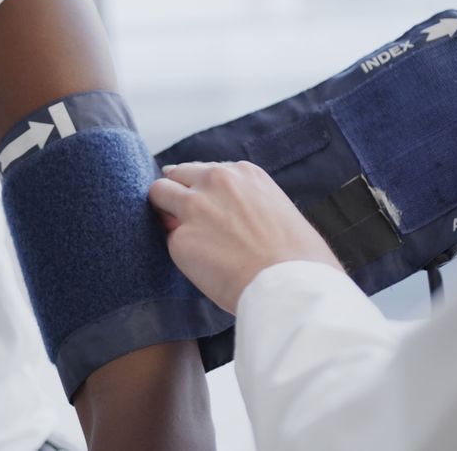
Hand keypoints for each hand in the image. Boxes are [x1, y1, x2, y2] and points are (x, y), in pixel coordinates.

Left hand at [149, 162, 341, 312]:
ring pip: (158, 194)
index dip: (202, 190)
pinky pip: (168, 239)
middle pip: (176, 175)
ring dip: (164, 213)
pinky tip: (200, 266)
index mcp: (244, 173)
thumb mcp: (278, 208)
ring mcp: (194, 208)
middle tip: (184, 219)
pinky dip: (178, 252)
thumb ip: (245, 202)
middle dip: (176, 194)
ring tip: (185, 238)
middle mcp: (215, 182)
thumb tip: (227, 217)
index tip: (205, 206)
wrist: (290, 285)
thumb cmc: (298, 258)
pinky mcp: (179, 239)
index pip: (205, 171)